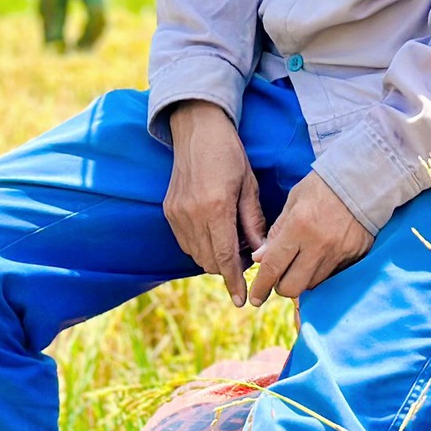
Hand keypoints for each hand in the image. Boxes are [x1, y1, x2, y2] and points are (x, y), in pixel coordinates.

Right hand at [163, 101, 267, 306]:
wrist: (197, 130)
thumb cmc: (229, 153)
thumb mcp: (249, 185)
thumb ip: (253, 222)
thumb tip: (261, 253)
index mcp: (216, 207)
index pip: (225, 257)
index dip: (234, 282)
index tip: (242, 300)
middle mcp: (192, 214)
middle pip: (210, 260)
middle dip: (229, 267)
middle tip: (247, 254)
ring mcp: (177, 214)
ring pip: (196, 255)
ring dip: (215, 257)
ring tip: (232, 239)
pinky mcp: (169, 211)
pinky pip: (185, 242)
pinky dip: (201, 246)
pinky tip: (215, 232)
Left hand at [246, 172, 371, 304]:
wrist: (363, 180)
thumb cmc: (323, 186)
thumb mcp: (293, 201)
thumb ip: (276, 232)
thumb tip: (260, 259)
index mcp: (299, 227)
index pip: (273, 266)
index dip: (261, 286)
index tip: (255, 298)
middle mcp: (319, 245)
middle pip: (293, 287)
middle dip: (281, 286)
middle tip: (280, 275)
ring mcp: (339, 254)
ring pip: (312, 285)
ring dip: (302, 279)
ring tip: (302, 260)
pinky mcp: (354, 257)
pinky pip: (332, 277)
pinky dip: (321, 272)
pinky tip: (321, 256)